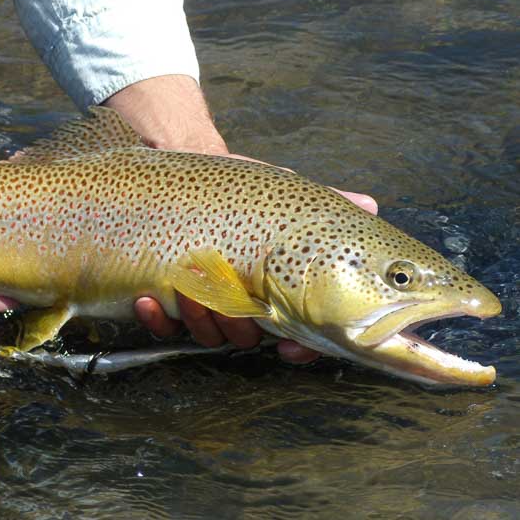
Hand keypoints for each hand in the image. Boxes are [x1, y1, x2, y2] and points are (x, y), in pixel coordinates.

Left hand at [105, 75, 378, 363]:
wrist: (188, 170)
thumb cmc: (243, 190)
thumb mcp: (284, 195)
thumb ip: (328, 205)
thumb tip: (371, 205)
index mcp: (278, 290)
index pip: (300, 335)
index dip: (299, 349)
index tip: (290, 347)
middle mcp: (243, 304)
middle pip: (248, 339)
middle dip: (238, 325)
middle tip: (229, 303)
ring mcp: (205, 304)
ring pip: (207, 335)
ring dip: (197, 318)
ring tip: (185, 289)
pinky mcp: (167, 299)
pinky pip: (163, 325)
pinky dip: (155, 318)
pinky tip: (147, 299)